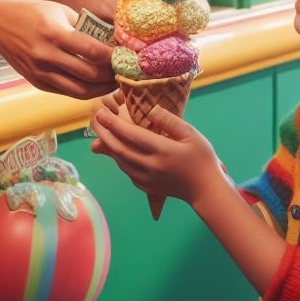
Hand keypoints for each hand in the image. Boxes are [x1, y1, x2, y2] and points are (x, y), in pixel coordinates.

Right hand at [0, 0, 113, 98]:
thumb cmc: (32, 12)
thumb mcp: (60, 11)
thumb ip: (83, 27)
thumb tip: (110, 40)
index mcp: (55, 34)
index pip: (92, 51)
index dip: (113, 57)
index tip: (125, 56)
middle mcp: (47, 56)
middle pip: (89, 74)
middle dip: (111, 75)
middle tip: (124, 72)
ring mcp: (40, 72)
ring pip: (79, 90)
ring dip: (100, 89)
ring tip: (113, 83)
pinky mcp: (36, 82)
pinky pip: (65, 92)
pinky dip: (83, 91)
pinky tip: (94, 85)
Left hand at [90, 103, 224, 207]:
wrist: (206, 190)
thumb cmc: (201, 158)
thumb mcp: (191, 134)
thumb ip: (170, 121)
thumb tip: (150, 110)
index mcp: (161, 150)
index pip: (131, 135)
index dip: (113, 124)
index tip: (101, 113)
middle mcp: (150, 166)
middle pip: (119, 149)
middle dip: (104, 133)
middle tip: (93, 119)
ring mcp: (146, 179)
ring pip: (120, 161)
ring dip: (108, 146)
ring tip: (100, 132)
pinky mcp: (146, 187)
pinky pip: (127, 171)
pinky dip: (118, 159)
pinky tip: (116, 150)